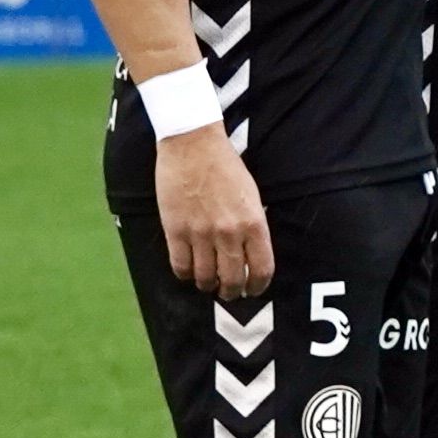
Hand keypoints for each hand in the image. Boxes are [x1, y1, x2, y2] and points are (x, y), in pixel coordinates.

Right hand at [155, 122, 272, 295]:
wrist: (193, 145)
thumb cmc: (226, 167)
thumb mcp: (252, 196)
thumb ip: (253, 226)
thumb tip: (251, 254)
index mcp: (254, 223)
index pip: (261, 269)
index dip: (258, 286)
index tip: (253, 290)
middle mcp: (229, 233)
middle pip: (232, 279)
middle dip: (232, 291)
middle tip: (229, 292)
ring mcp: (200, 234)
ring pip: (205, 278)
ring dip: (208, 285)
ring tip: (209, 283)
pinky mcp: (176, 231)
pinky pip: (180, 266)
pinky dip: (185, 274)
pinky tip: (189, 271)